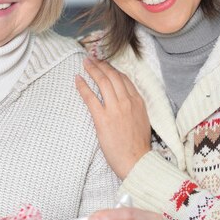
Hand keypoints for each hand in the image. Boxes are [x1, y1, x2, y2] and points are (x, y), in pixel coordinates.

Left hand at [76, 57, 150, 178]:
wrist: (136, 161)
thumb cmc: (138, 145)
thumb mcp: (142, 120)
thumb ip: (134, 107)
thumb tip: (125, 101)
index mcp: (138, 102)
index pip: (124, 79)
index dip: (113, 69)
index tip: (105, 64)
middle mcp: (127, 101)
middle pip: (113, 76)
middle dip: (102, 64)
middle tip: (92, 58)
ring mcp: (115, 109)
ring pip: (102, 82)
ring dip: (92, 69)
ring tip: (85, 63)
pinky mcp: (103, 118)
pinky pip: (90, 97)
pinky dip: (83, 86)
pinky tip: (77, 79)